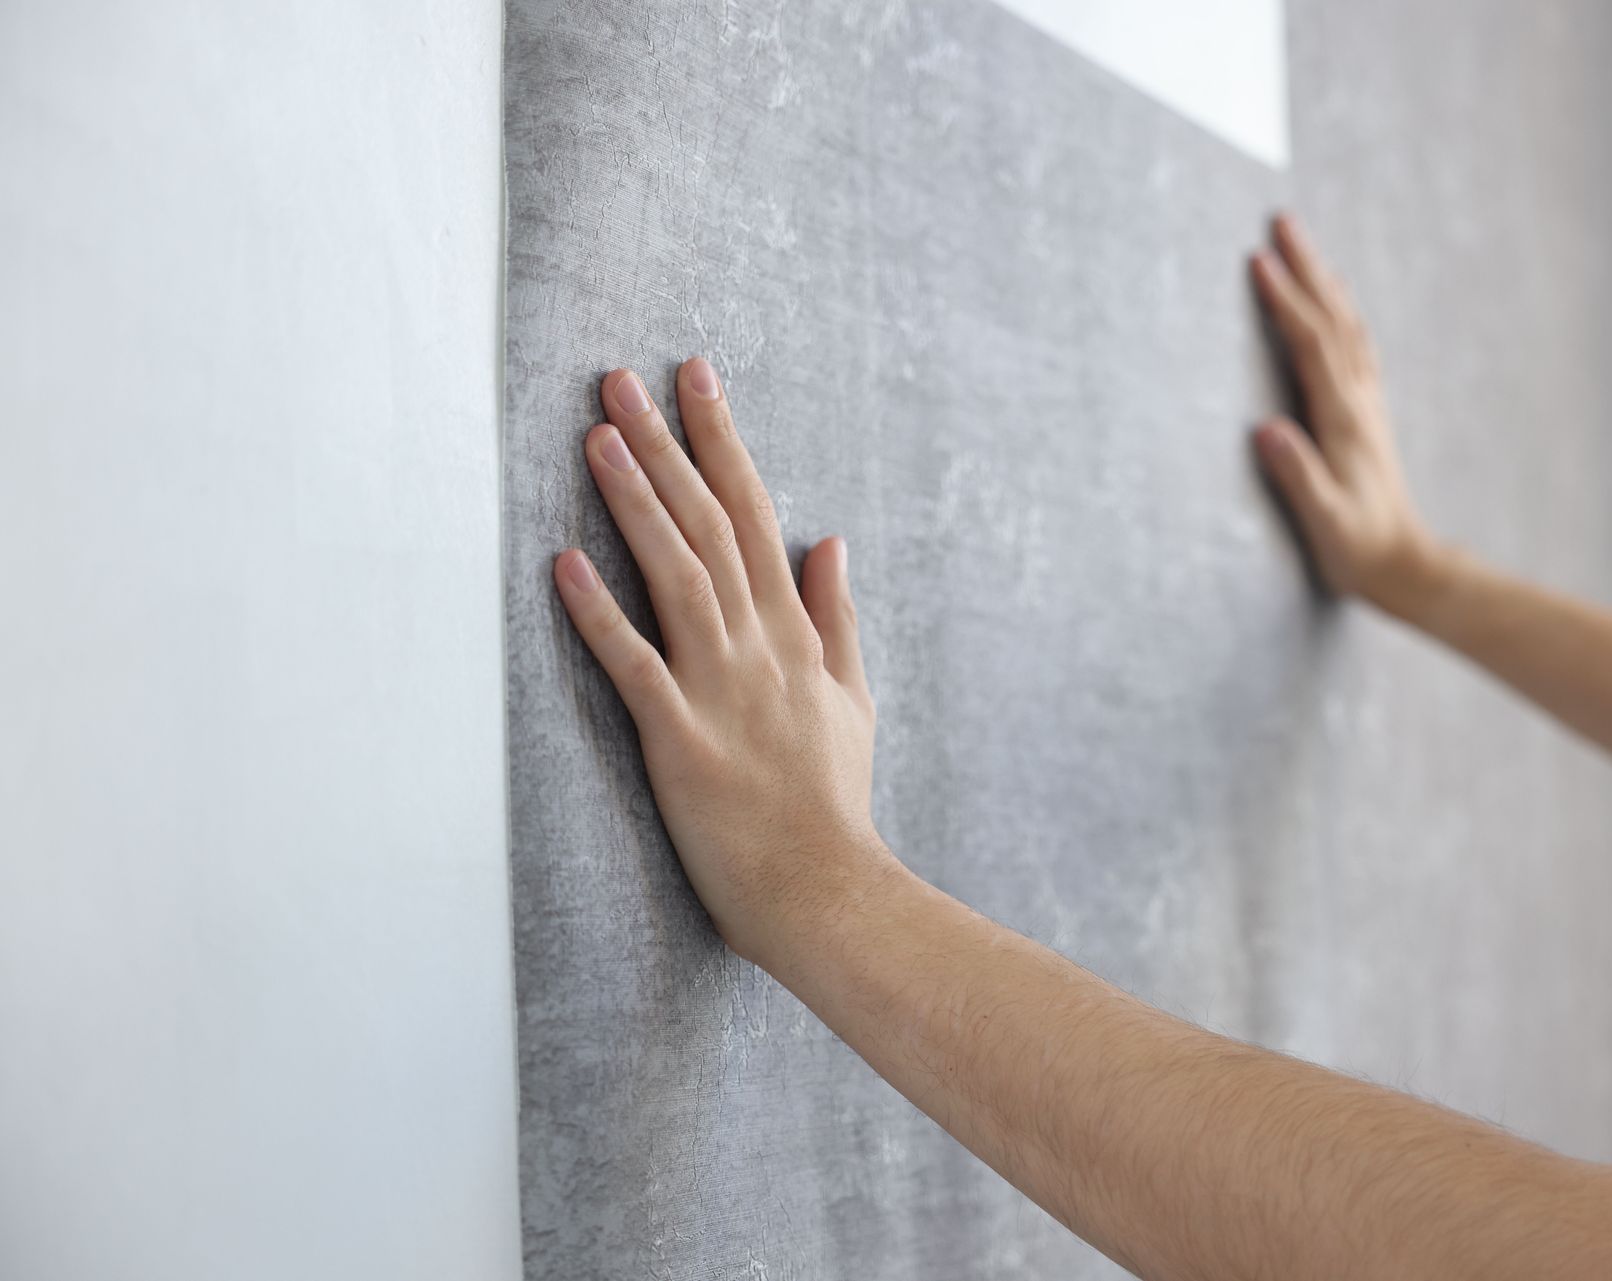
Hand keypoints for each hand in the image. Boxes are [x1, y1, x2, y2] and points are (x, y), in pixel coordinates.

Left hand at [554, 358, 895, 967]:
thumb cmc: (832, 803)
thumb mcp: (852, 699)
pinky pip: (634, 666)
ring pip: (676, 576)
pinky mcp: (681, 742)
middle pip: (710, 526)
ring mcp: (719, 692)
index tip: (696, 375)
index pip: (755, 514)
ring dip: (635, 504)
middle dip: (668, 445)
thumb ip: (836, 617)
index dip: (723, 440)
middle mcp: (757, 648)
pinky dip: (599, 613)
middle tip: (621, 378)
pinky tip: (563, 563)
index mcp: (792, 634)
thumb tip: (830, 540)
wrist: (827, 894)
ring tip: (598, 437)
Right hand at [1250, 215, 1435, 608]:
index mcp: (1343, 418)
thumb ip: (1298, 474)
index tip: (1258, 259)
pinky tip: (1336, 300)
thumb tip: (1267, 429)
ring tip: (1303, 243)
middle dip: (1307, 267)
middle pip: (1333, 318)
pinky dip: (1341, 312)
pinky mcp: (1367, 415)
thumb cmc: (1359, 548)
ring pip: (1347, 325)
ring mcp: (1367, 405)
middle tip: (1283, 220)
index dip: (1286, 299)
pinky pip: (1355, 346)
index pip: (1311, 343)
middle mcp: (1359, 401)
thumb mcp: (1325, 519)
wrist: (1406, 565)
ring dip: (1324, 280)